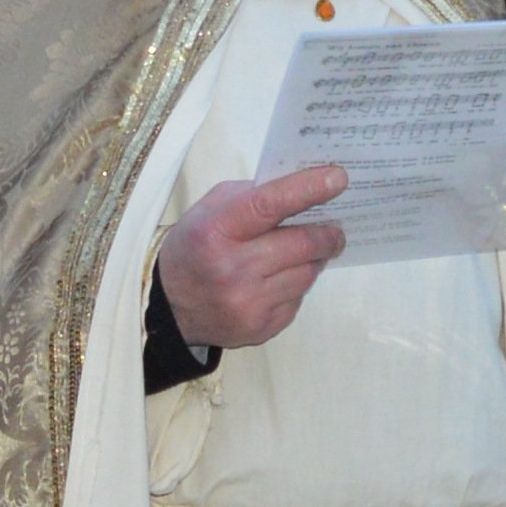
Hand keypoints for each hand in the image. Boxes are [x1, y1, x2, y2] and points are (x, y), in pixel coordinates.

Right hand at [156, 165, 347, 354]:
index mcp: (216, 230)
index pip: (270, 204)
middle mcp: (232, 269)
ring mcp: (248, 303)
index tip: (337, 178)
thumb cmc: (195, 246)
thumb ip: (253, 195)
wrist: (168, 306)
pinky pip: (298, 300)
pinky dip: (296, 286)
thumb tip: (305, 187)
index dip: (308, 189)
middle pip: (302, 244)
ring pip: (307, 274)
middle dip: (328, 233)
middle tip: (335, 228)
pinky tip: (279, 280)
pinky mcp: (260, 328)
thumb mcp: (209, 210)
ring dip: (313, 260)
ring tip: (304, 253)